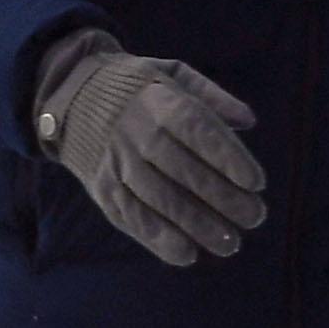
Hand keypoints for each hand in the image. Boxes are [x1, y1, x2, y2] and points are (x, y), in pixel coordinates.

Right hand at [33, 31, 267, 266]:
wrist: (71, 94)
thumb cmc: (135, 87)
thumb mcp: (172, 74)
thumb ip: (211, 95)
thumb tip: (248, 120)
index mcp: (159, 100)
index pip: (198, 129)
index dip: (229, 157)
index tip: (257, 182)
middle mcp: (137, 132)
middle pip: (183, 169)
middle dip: (223, 198)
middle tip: (255, 218)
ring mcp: (117, 162)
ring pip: (160, 199)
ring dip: (197, 225)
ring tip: (230, 243)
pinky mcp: (103, 188)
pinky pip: (131, 217)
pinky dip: (158, 238)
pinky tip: (187, 253)